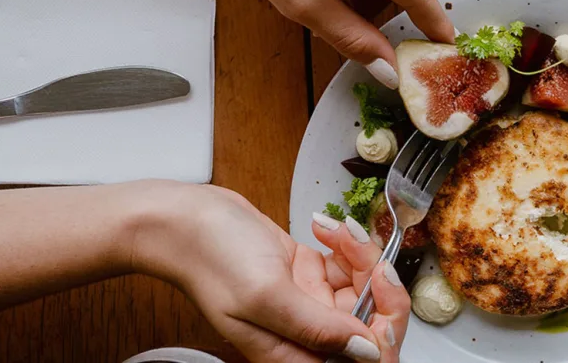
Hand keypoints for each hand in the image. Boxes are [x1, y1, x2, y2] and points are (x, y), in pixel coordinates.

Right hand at [131, 183, 409, 362]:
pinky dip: (345, 244)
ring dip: (360, 256)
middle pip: (369, 323)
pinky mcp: (307, 276)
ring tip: (335, 232)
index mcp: (292, 354)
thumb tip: (366, 352)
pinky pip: (347, 266)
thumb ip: (317, 328)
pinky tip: (323, 228)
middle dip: (376, 284)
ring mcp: (307, 305)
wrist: (184, 220)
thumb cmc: (210, 257)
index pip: (362, 359)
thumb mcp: (265, 295)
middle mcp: (304, 334)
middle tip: (367, 255)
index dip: (383, 329)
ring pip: (363, 288)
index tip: (380, 287)